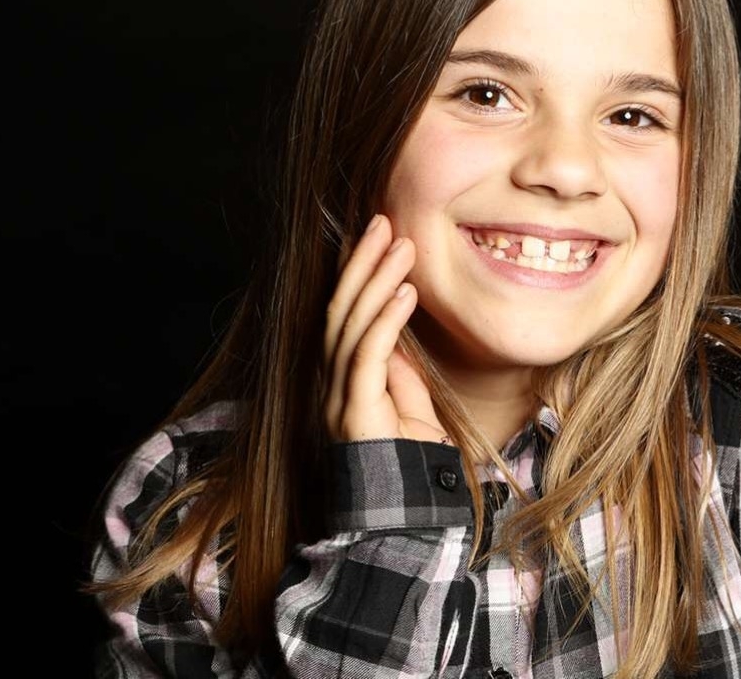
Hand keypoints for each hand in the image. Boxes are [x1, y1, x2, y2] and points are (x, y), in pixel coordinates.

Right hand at [323, 214, 447, 443]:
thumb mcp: (408, 402)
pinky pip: (368, 355)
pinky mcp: (355, 412)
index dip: (357, 272)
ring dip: (377, 279)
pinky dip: (387, 319)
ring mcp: (338, 398)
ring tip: (401, 244)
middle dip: (362, 261)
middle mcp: (331, 384)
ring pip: (350, 324)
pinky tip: (405, 292)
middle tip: (384, 221)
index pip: (343, 314)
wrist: (404, 519)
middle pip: (339, 309)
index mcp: (342, 378)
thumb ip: (397, 366)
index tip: (379, 236)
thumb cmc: (409, 464)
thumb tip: (398, 324)